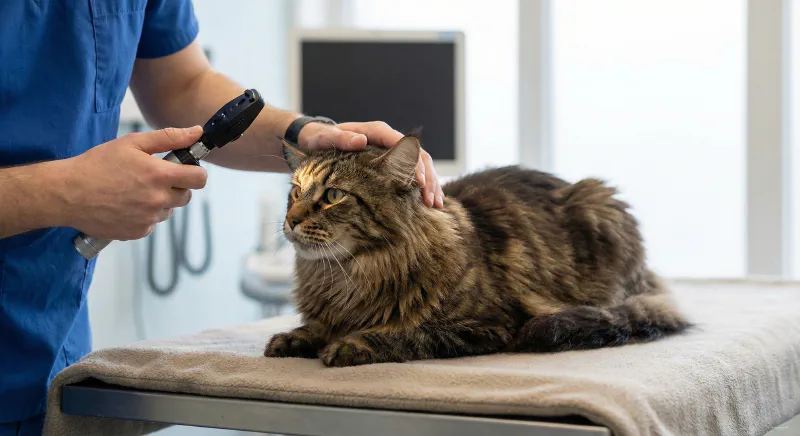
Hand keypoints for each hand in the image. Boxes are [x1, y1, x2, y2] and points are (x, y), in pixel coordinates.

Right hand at [57, 126, 207, 239]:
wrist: (67, 193)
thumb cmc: (98, 164)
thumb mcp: (132, 143)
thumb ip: (169, 137)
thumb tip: (196, 132)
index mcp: (160, 176)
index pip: (200, 179)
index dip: (195, 172)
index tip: (185, 169)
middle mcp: (158, 200)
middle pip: (186, 196)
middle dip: (176, 187)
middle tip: (153, 179)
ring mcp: (149, 219)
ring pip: (168, 210)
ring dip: (159, 202)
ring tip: (134, 191)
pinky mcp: (138, 232)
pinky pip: (152, 223)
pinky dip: (144, 216)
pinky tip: (126, 205)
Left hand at [298, 121, 443, 207]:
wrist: (315, 140)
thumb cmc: (318, 139)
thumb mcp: (324, 138)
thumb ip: (340, 138)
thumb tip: (360, 140)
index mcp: (376, 131)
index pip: (403, 145)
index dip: (414, 164)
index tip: (418, 183)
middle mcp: (387, 139)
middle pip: (418, 156)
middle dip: (427, 178)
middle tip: (430, 200)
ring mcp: (391, 151)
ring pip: (420, 166)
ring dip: (429, 185)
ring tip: (434, 205)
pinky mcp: (391, 163)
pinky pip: (412, 174)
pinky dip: (421, 188)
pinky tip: (427, 203)